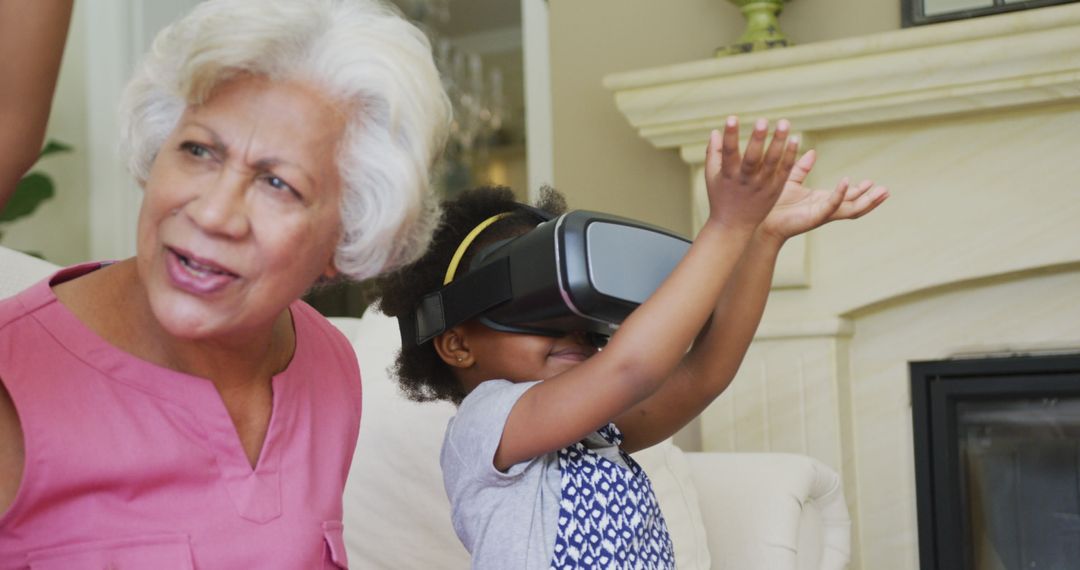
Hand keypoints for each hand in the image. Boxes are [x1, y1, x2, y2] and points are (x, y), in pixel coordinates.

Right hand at [703, 116, 799, 233]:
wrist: (734, 225)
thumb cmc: (721, 198)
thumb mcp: (712, 176)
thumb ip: (714, 153)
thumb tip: (716, 131)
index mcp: (728, 175)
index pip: (728, 153)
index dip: (730, 136)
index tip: (731, 118)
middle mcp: (746, 180)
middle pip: (752, 158)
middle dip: (756, 139)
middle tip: (762, 121)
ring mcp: (762, 185)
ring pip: (772, 162)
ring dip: (778, 142)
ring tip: (784, 123)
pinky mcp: (775, 189)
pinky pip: (784, 170)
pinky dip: (790, 155)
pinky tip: (795, 139)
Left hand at [759, 149, 889, 242]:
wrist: (760, 219)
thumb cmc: (773, 203)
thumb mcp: (790, 180)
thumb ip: (802, 168)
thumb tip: (812, 152)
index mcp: (821, 200)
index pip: (845, 197)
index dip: (858, 190)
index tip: (871, 182)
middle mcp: (824, 209)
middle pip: (854, 205)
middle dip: (871, 198)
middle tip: (886, 190)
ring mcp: (821, 214)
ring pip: (850, 209)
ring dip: (867, 201)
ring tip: (882, 192)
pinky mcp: (814, 216)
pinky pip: (832, 205)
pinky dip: (841, 194)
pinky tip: (848, 183)